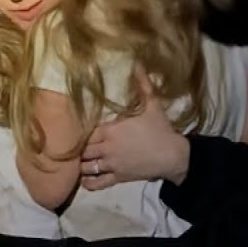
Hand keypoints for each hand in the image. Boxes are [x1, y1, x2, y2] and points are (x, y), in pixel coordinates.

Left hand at [80, 65, 188, 190]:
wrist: (173, 155)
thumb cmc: (160, 129)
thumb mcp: (152, 104)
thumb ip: (142, 84)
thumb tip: (137, 63)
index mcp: (110, 130)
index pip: (84, 132)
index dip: (77, 131)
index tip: (74, 128)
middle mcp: (106, 148)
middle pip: (81, 149)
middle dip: (77, 147)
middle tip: (73, 145)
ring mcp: (111, 165)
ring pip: (85, 166)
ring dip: (80, 164)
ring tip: (77, 160)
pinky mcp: (118, 178)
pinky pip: (97, 183)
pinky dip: (88, 182)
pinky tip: (84, 178)